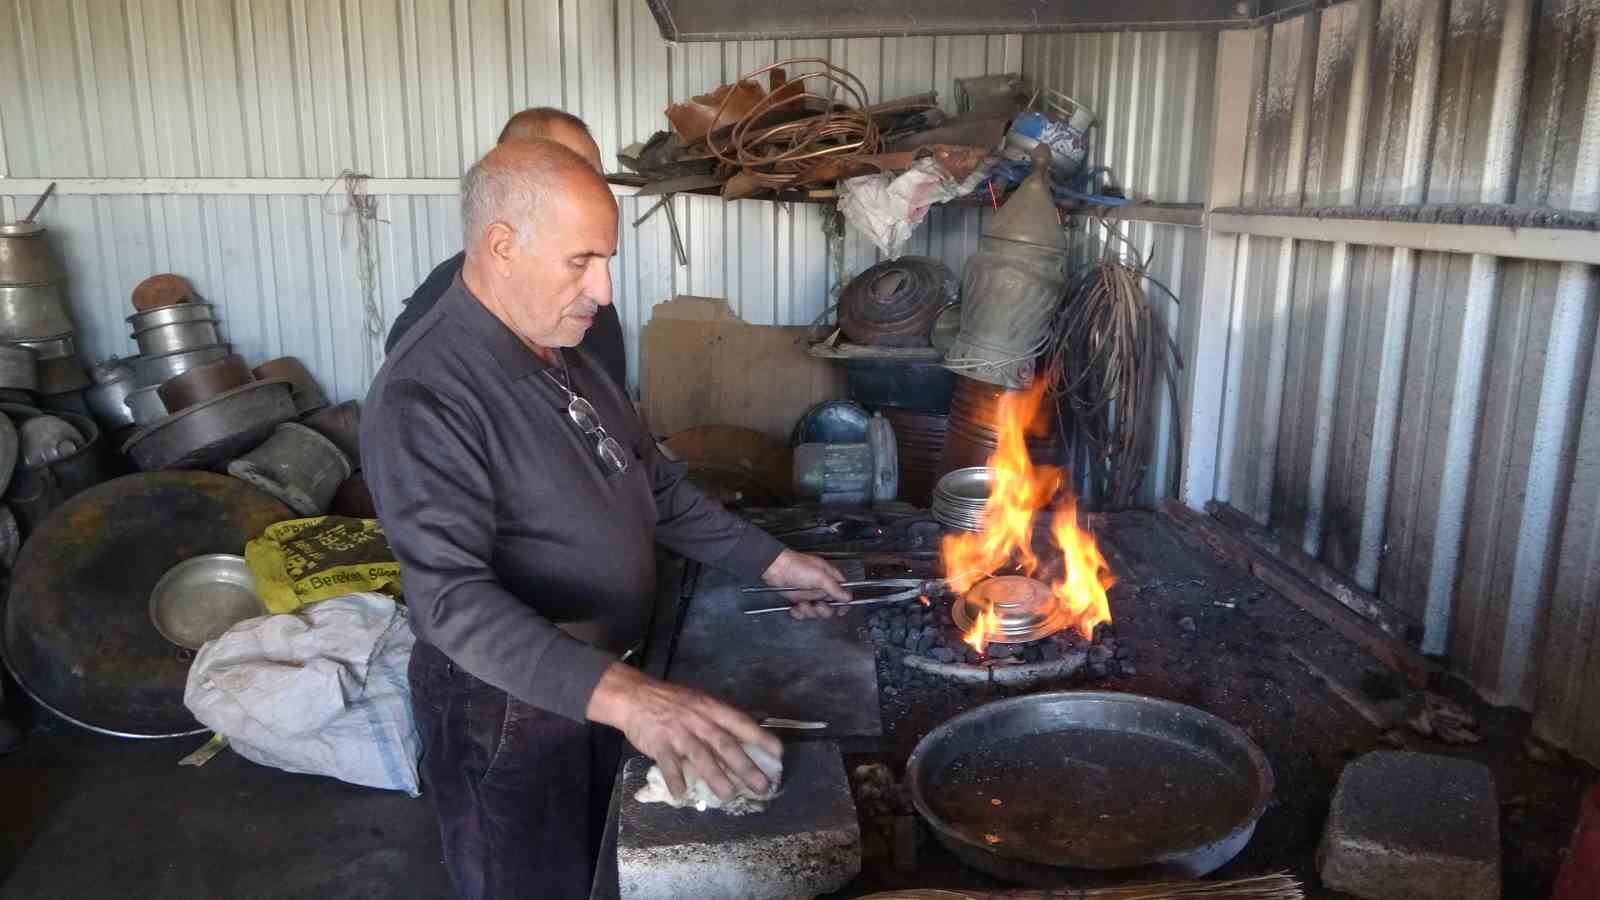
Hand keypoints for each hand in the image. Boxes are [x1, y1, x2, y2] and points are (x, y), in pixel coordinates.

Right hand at [586, 663, 780, 801]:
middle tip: (762, 786)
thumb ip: (724, 716)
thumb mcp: (702, 701)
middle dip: (745, 766)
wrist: (635, 696)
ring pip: (701, 756)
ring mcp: (679, 732)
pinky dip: (675, 779)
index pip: (741, 723)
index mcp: (712, 708)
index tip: (778, 754)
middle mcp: (699, 720)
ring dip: (716, 777)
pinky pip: (669, 764)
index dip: (761, 737)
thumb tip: (756, 721)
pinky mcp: (659, 743)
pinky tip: (682, 795)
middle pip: (725, 744)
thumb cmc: (673, 702)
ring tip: (728, 796)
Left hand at [760, 548, 849, 618]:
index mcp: (829, 577)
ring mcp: (810, 594)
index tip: (841, 609)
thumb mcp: (820, 576)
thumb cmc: (796, 566)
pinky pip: (803, 613)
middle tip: (818, 606)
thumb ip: (835, 588)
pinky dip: (799, 613)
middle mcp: (821, 587)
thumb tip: (848, 597)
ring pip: (816, 611)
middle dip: (824, 610)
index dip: (844, 602)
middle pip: (831, 606)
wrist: (775, 568)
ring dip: (809, 611)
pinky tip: (795, 608)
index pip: (843, 591)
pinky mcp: (798, 600)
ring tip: (802, 605)